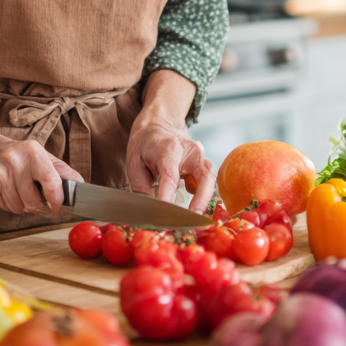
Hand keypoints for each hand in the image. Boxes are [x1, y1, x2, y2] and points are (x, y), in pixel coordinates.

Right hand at [0, 132, 84, 215]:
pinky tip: (4, 190)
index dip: (57, 201)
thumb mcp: (41, 156)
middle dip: (37, 206)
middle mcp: (14, 161)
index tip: (56, 207)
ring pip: (19, 208)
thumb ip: (62, 171)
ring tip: (17, 190)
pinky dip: (8, 204)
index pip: (52, 184)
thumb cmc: (17, 155)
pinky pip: (5, 209)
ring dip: (21, 205)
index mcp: (33, 151)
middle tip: (34, 198)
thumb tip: (81, 186)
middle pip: (34, 202)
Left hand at [126, 70, 215, 213]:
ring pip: (210, 179)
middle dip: (200, 201)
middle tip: (191, 221)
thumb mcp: (134, 163)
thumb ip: (142, 189)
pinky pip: (209, 181)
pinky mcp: (204, 163)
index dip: (168, 198)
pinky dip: (205, 196)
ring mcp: (200, 155)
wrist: (157, 125)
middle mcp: (189, 151)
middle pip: (203, 176)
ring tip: (196, 220)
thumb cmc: (144, 144)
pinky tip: (197, 210)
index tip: (164, 217)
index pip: (170, 177)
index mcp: (168, 149)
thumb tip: (149, 213)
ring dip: (205, 201)